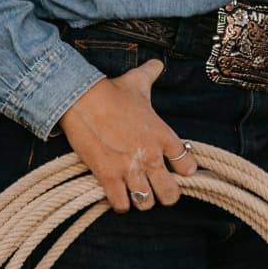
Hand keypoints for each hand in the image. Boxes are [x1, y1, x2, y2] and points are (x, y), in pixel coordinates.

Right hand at [56, 57, 199, 213]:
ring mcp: (129, 169)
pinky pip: (122, 205)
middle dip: (166, 194)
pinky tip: (119, 195)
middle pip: (171, 194)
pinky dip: (121, 203)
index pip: (187, 165)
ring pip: (146, 203)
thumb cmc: (111, 92)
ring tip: (137, 192)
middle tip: (158, 189)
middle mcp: (151, 156)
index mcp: (163, 135)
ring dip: (142, 199)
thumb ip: (151, 73)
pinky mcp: (107, 177)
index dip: (183, 170)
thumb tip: (157, 64)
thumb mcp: (137, 81)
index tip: (176, 170)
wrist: (80, 99)